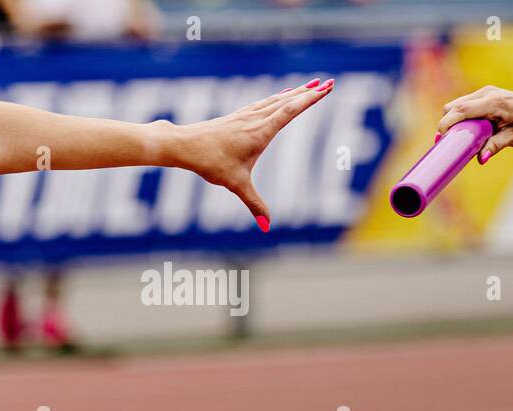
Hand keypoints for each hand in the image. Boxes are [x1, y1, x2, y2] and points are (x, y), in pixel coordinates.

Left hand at [170, 78, 334, 231]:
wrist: (184, 145)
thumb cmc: (210, 162)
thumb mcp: (236, 185)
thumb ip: (254, 204)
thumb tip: (267, 226)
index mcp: (260, 132)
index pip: (290, 110)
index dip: (310, 99)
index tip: (326, 88)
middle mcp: (255, 119)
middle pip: (287, 100)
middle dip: (309, 92)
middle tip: (328, 82)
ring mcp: (245, 115)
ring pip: (275, 99)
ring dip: (295, 92)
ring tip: (309, 85)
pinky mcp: (236, 117)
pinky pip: (263, 103)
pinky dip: (276, 97)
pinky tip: (279, 96)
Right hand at [437, 86, 512, 163]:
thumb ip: (496, 146)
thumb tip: (480, 159)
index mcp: (495, 103)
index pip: (462, 110)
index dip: (446, 124)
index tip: (439, 140)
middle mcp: (487, 93)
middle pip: (454, 107)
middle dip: (446, 125)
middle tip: (447, 145)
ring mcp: (485, 93)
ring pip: (457, 106)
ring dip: (454, 122)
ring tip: (458, 141)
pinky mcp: (485, 96)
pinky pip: (465, 106)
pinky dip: (461, 119)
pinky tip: (467, 132)